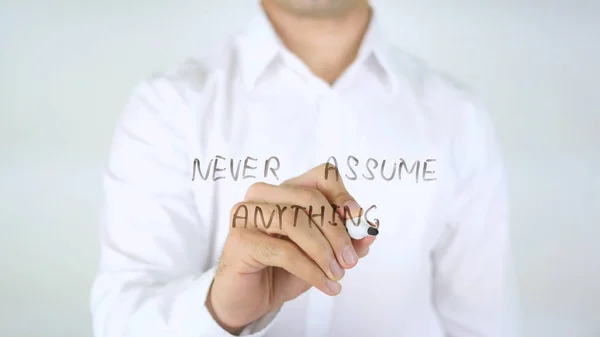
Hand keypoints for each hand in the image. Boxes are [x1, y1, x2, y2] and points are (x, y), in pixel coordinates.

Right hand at [206, 163, 376, 333]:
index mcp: (284, 191)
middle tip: (351, 260)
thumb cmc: (282, 271)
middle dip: (337, 231)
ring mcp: (246, 215)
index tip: (358, 220)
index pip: (321, 176)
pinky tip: (326, 285)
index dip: (342, 194)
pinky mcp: (239, 240)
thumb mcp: (322, 255)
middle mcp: (262, 195)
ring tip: (338, 274)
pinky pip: (284, 251)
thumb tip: (370, 230)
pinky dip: (311, 270)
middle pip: (309, 197)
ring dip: (324, 252)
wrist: (248, 301)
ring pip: (295, 221)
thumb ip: (346, 240)